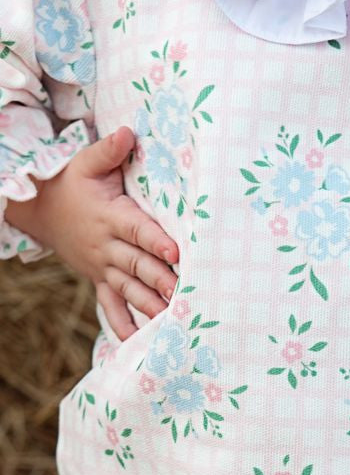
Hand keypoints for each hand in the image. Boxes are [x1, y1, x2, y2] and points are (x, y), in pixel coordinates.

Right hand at [6, 126, 179, 339]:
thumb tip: (129, 131)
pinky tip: (140, 343)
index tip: (176, 252)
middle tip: (185, 293)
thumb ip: (108, 150)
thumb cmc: (69, 183)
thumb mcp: (85, 162)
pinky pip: (110, 306)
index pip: (137, 230)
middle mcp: (106, 246)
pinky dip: (124, 324)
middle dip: (161, 279)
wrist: (39, 210)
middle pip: (137, 265)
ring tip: (173, 320)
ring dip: (150, 305)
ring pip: (129, 289)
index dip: (156, 241)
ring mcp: (102, 267)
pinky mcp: (99, 280)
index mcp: (110, 216)